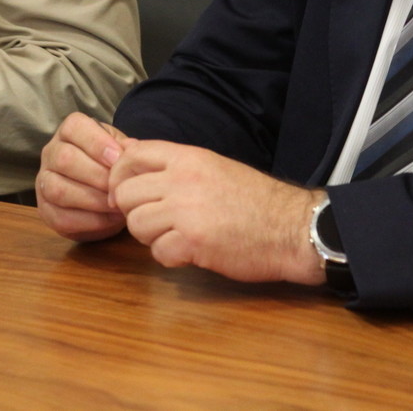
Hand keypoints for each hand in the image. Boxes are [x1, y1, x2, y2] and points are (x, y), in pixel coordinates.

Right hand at [36, 112, 130, 241]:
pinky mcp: (45, 210)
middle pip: (64, 158)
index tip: (118, 159)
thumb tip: (131, 150)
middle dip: (97, 175)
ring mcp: (43, 182)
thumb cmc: (111, 167)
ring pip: (58, 189)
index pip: (74, 127)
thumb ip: (126, 149)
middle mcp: (51, 153)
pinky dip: (89, 221)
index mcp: (69, 132)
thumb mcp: (120, 150)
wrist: (104, 197)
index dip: (97, 142)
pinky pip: (61, 217)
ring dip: (92, 200)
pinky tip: (110, 219)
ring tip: (116, 205)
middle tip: (120, 188)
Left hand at [108, 140, 325, 284]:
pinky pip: (157, 252)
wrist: (292, 228)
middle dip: (133, 211)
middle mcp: (182, 180)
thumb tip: (133, 157)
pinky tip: (189, 253)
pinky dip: (169, 257)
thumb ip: (176, 166)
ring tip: (174, 237)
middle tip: (153, 221)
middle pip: (125, 193)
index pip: (132, 155)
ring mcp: (186, 211)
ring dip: (150, 236)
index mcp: (188, 158)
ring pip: (136, 224)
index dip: (120, 174)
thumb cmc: (256, 201)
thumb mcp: (214, 167)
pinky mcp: (194, 242)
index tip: (126, 191)